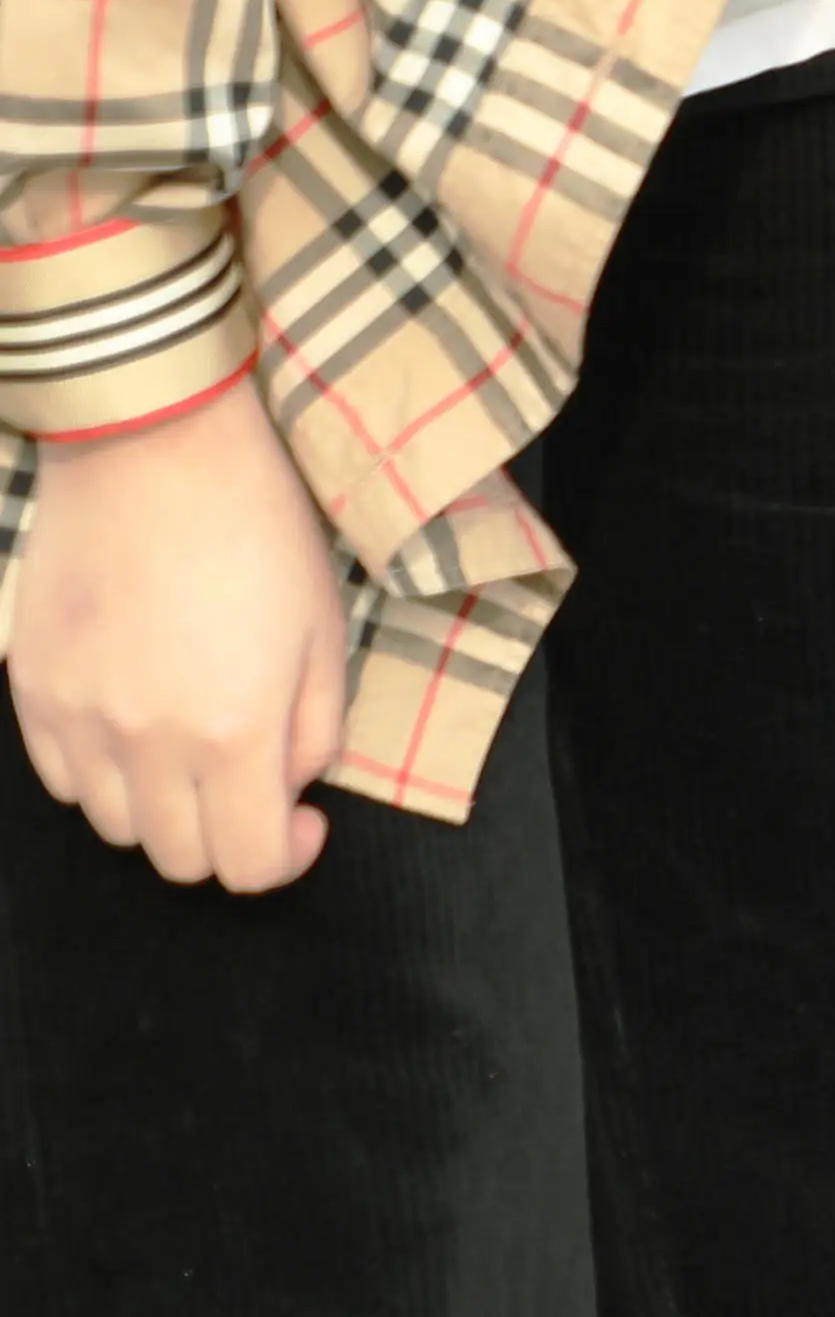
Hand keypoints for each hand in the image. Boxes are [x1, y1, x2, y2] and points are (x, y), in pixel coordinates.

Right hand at [7, 375, 349, 894]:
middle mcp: (143, 744)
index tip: (301, 821)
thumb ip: (314, 730)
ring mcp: (75, 721)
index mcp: (231, 733)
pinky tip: (136, 722)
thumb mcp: (323, 630)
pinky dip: (104, 773)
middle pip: (177, 858)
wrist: (153, 451)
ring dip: (162, 808)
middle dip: (226, 834)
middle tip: (254, 781)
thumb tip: (291, 789)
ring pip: (114, 827)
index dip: (283, 858)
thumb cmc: (257, 530)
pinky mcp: (30, 691)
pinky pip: (63, 778)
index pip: (246, 866)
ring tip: (193, 745)